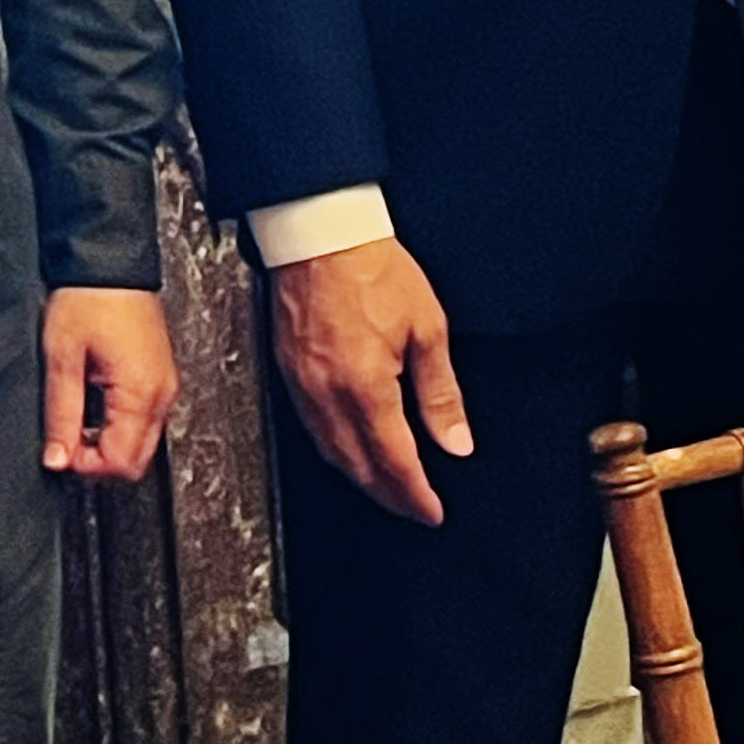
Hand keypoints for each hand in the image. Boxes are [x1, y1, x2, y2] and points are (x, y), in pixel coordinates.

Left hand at [41, 285, 178, 479]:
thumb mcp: (62, 355)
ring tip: (79, 413)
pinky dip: (120, 422)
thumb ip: (61, 412)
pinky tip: (96, 400)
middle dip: (99, 459)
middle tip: (67, 437)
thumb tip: (57, 457)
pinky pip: (145, 418)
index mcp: (141, 392)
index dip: (86, 465)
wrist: (111, 260)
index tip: (61, 450)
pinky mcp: (160, 376)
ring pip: (142, 441)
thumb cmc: (89, 297)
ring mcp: (165, 385)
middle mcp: (162, 394)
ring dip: (109, 441)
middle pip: (136, 460)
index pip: (121, 463)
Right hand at [269, 236, 471, 526]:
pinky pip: (310, 426)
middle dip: (387, 495)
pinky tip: (347, 445)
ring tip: (385, 486)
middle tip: (412, 507)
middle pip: (357, 466)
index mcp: (365, 386)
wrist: (320, 233)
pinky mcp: (287, 369)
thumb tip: (455, 440)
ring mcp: (302, 383)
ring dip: (359, 475)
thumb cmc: (370, 269)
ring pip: (330, 451)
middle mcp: (327, 393)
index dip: (415, 494)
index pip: (393, 461)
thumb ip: (441, 393)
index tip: (431, 511)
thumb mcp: (427, 328)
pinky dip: (333, 447)